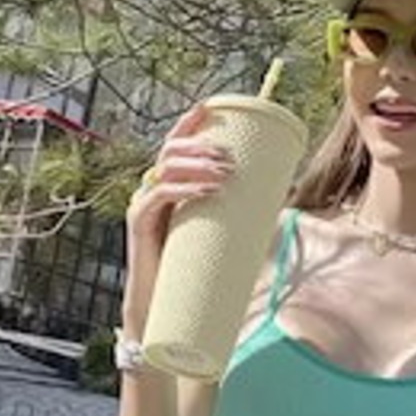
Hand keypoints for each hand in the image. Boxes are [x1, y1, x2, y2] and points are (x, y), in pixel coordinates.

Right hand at [123, 103, 233, 325]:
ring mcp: (143, 205)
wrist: (163, 306)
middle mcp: (151, 190)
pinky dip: (185, 190)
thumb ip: (233, 219)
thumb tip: (275, 206)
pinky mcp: (139, 224)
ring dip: (197, 165)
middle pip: (171, 152)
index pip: (175, 146)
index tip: (210, 108)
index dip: (189, 125)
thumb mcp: (215, 238)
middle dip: (201, 146)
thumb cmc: (192, 272)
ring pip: (166, 169)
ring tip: (226, 173)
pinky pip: (159, 196)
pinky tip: (209, 191)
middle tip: (230, 157)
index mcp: (168, 188)